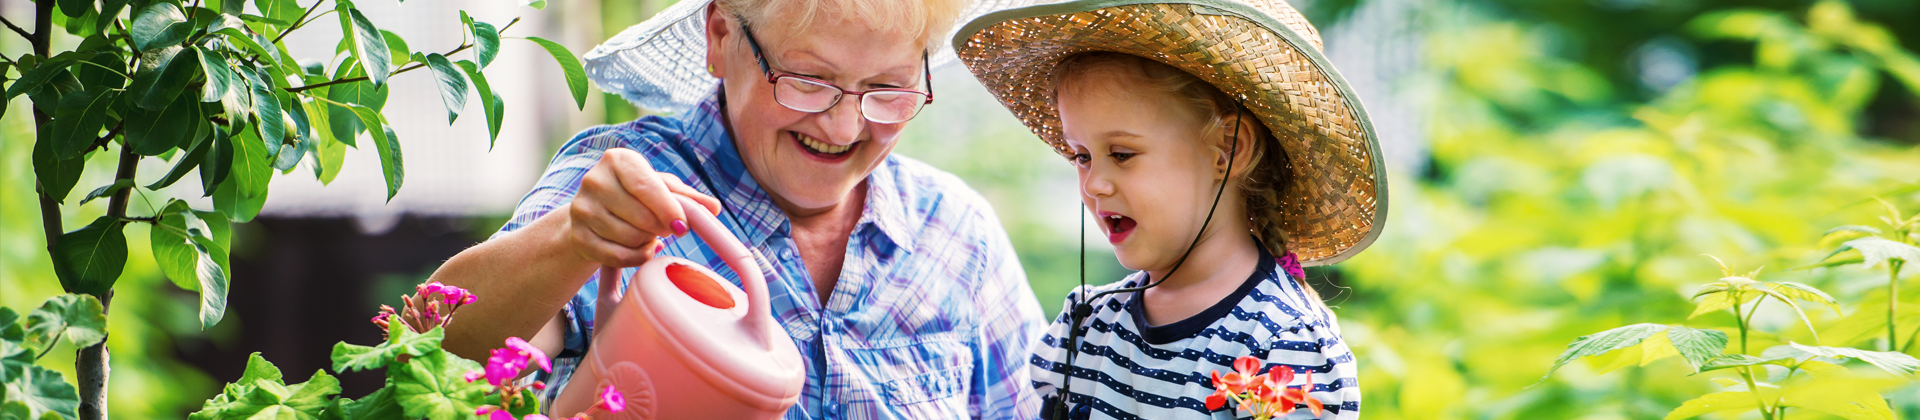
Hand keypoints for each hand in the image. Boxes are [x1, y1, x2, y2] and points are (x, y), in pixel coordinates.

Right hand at [565, 148, 724, 267]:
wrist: (592, 212)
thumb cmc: (634, 195)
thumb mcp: (661, 187)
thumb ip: (688, 197)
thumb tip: (713, 208)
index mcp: (617, 160)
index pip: (646, 187)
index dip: (668, 209)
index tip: (682, 226)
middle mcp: (594, 181)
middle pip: (640, 217)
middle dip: (661, 228)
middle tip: (667, 228)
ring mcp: (582, 210)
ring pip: (630, 238)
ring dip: (647, 241)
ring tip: (647, 233)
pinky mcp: (578, 236)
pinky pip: (617, 257)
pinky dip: (635, 257)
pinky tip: (639, 248)